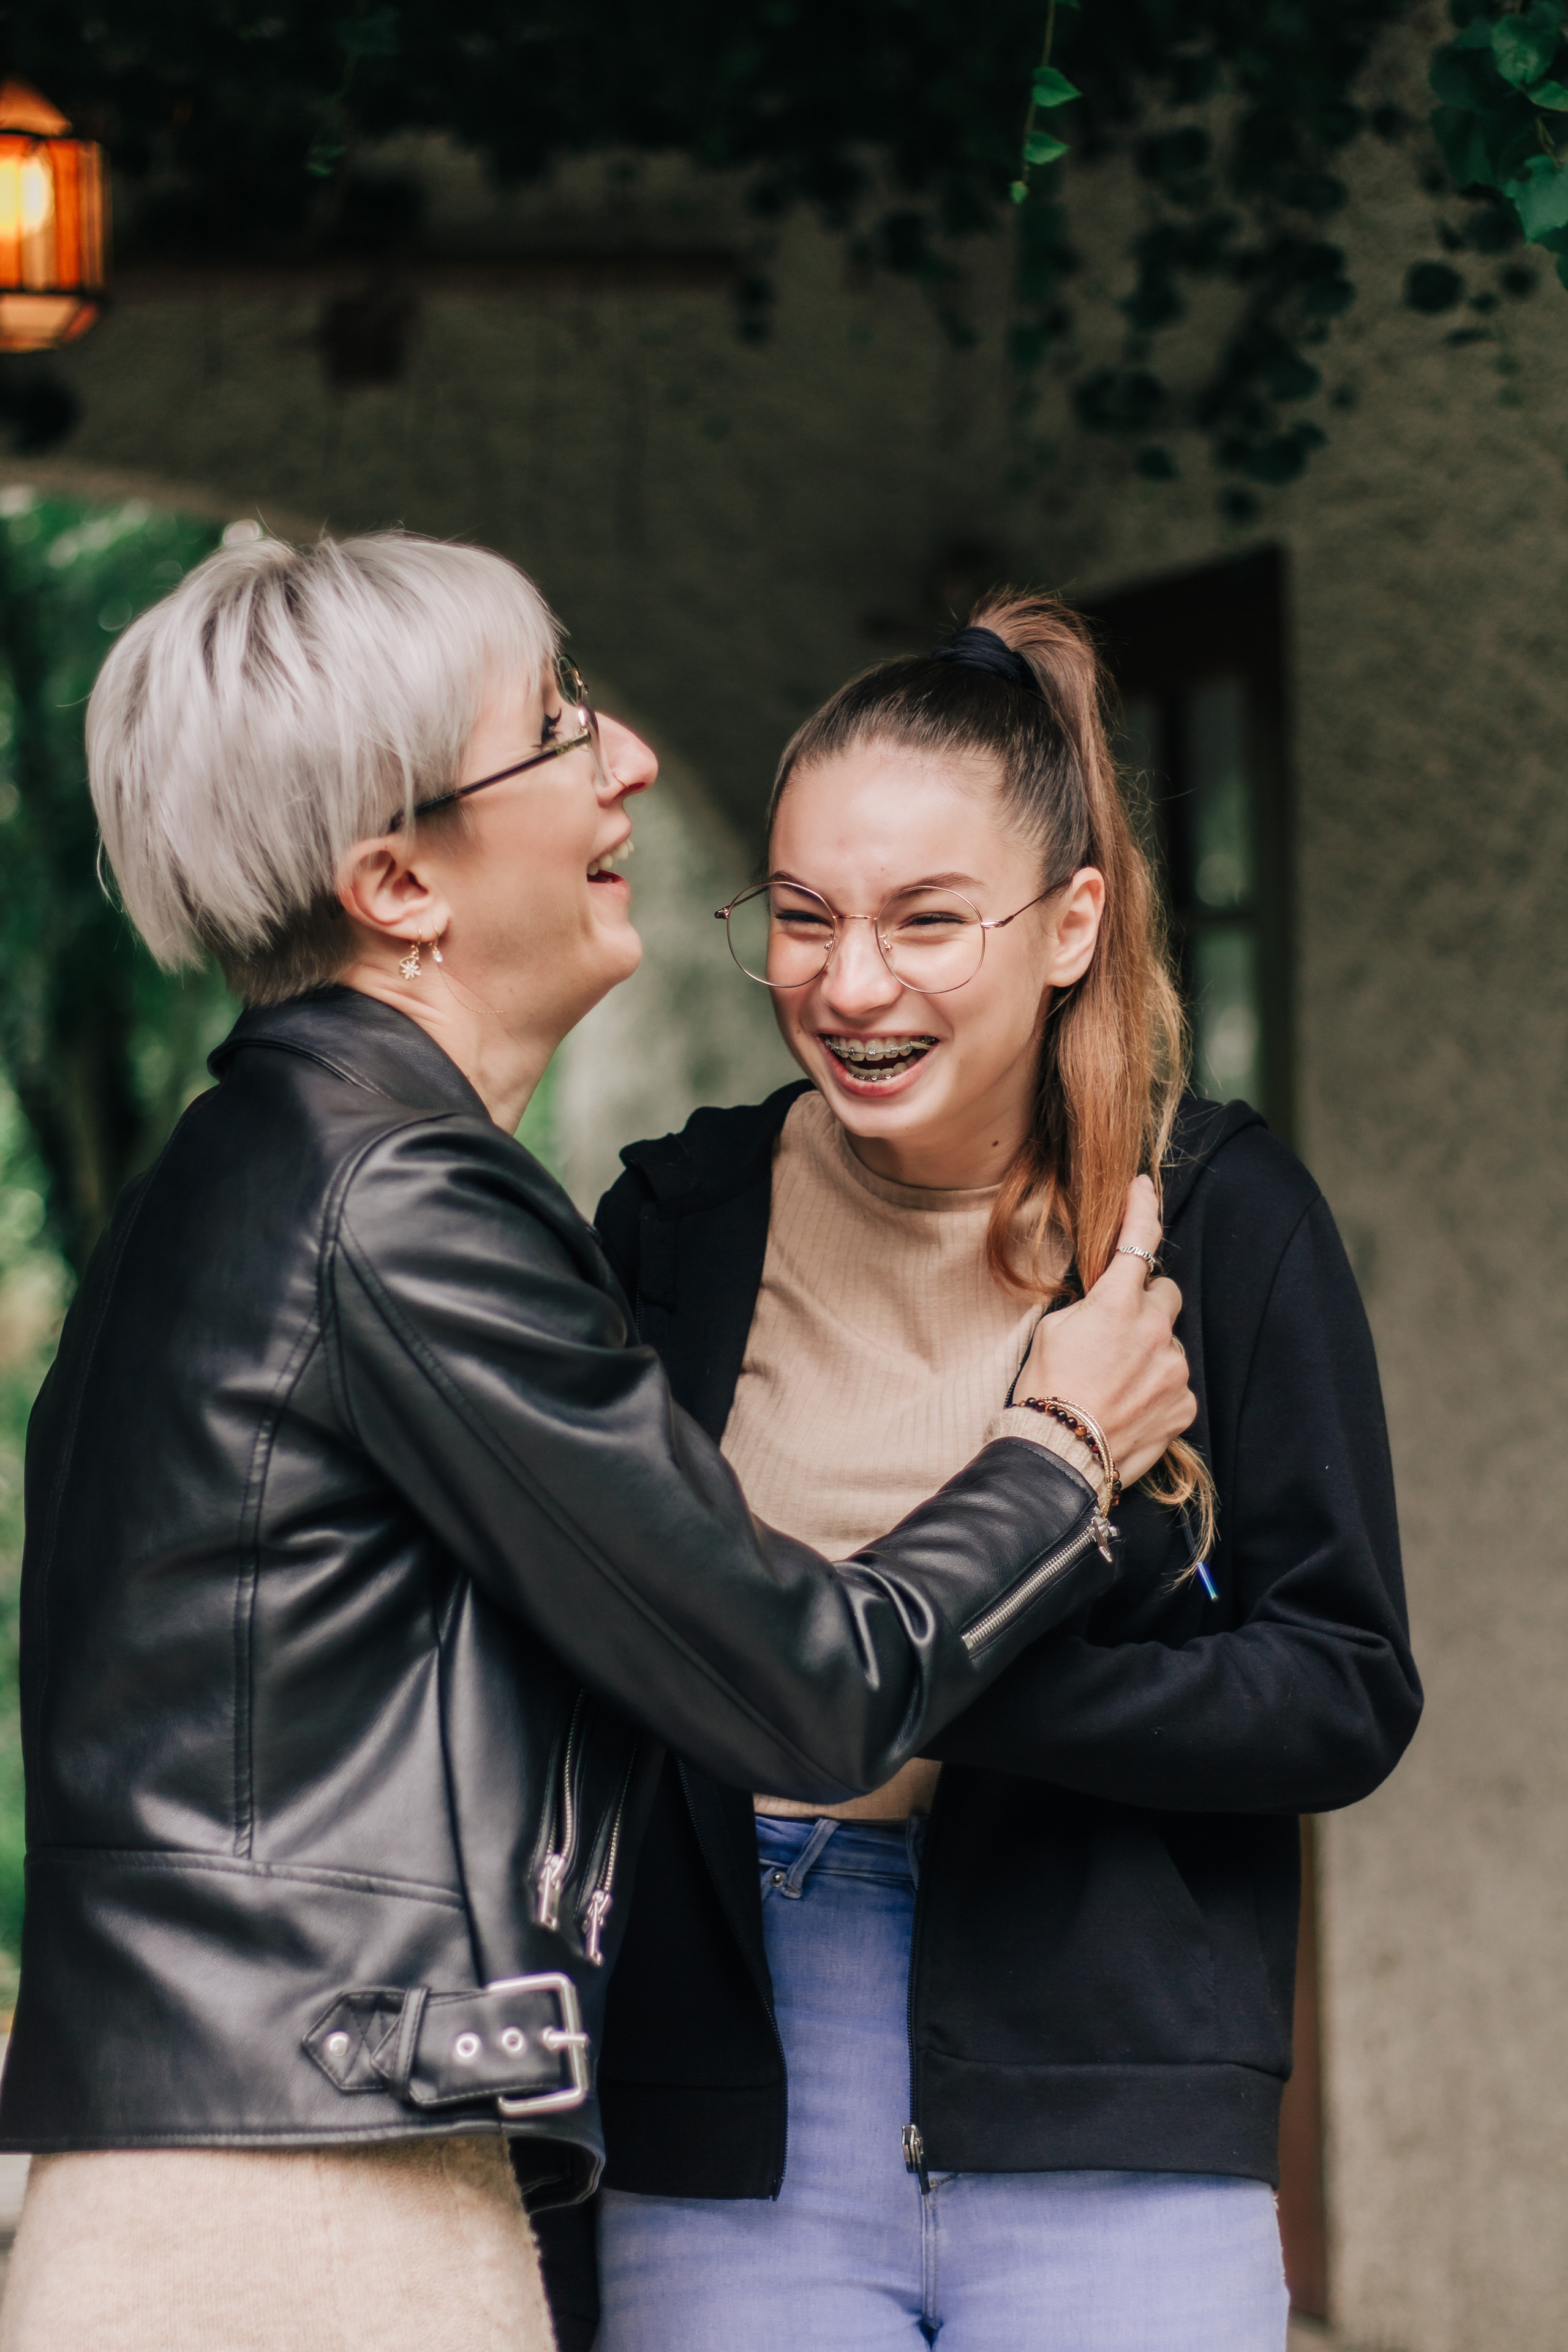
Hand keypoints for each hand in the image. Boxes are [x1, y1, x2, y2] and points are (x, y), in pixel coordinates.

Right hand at [1018, 1175, 1194, 1486]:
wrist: (1058, 1455)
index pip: (1137, 1243)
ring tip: (1115, 1383)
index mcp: (1118, 1305)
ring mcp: (1174, 1370)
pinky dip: (1158, 1388)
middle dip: (1146, 1305)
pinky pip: (1176, 1383)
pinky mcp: (1184, 1405)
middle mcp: (1155, 1331)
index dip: (1142, 1209)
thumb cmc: (1045, 1390)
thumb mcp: (1053, 1331)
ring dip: (1150, 1351)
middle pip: (1165, 1295)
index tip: (1145, 1187)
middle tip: (1116, 1333)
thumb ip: (1090, 1307)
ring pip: (1169, 1342)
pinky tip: (1129, 1405)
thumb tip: (1107, 1304)